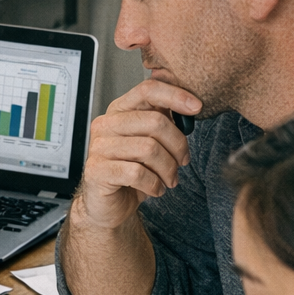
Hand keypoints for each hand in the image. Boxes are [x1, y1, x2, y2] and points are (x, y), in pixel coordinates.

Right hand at [76, 79, 200, 229]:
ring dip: (168, 169)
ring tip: (169, 179)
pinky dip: (154, 184)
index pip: (147, 90)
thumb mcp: (150, 141)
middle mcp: (106, 125)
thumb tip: (190, 108)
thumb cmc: (131, 171)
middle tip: (182, 161)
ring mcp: (99, 148)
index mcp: (119, 111)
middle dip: (178, 145)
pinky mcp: (97, 170)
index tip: (196, 107)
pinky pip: (137, 173)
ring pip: (149, 149)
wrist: (109, 204)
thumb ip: (164, 122)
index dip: (175, 95)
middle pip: (155, 121)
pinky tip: (155, 188)